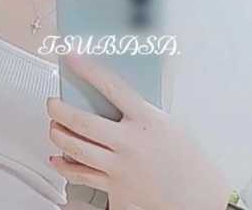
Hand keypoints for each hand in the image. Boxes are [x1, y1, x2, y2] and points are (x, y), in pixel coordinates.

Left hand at [47, 54, 230, 209]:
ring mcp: (121, 169)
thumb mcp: (167, 124)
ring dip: (58, 135)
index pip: (111, 87)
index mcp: (146, 120)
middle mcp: (130, 143)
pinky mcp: (116, 191)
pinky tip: (58, 159)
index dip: (88, 70)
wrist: (200, 199)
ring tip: (53, 127)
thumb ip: (139, 112)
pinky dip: (65, 167)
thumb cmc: (186, 159)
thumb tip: (111, 99)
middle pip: (83, 122)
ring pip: (76, 149)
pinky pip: (83, 177)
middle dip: (59, 110)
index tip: (72, 57)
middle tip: (51, 103)